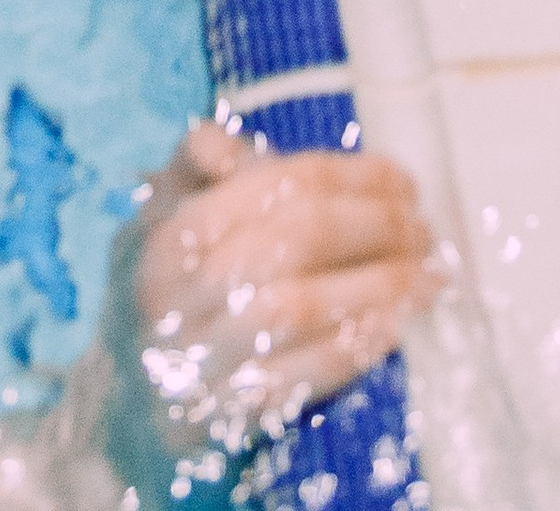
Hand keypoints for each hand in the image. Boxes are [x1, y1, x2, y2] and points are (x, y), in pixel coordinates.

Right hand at [102, 123, 435, 465]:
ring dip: (377, 289)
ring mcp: (201, 358)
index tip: (405, 182)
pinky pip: (297, 378)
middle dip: (376, 229)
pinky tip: (392, 330)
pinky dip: (350, 350)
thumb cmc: (169, 285)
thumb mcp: (166, 214)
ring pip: (299, 307)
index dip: (353, 178)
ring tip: (427, 279)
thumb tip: (231, 146)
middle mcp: (179, 292)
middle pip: (295, 240)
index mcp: (173, 232)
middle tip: (425, 231)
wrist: (132, 397)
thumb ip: (200, 168)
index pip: (277, 186)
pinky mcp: (224, 415)